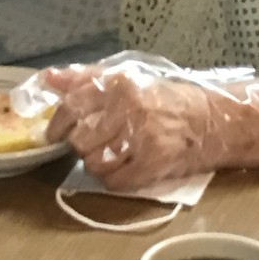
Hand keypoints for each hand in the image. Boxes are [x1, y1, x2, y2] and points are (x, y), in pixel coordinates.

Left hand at [45, 67, 216, 190]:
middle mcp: (129, 108)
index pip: (72, 106)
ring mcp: (142, 137)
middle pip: (80, 139)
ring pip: (94, 162)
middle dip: (81, 145)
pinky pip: (114, 181)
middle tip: (93, 142)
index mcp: (119, 84)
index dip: (58, 124)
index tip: (55, 133)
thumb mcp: (125, 78)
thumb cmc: (163, 99)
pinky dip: (112, 179)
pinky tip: (122, 168)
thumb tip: (48, 78)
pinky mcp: (153, 163)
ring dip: (96, 163)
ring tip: (111, 154)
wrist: (210, 120)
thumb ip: (85, 78)